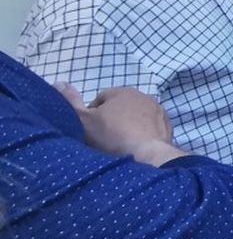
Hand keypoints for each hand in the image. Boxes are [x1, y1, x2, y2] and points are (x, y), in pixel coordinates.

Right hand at [59, 85, 175, 159]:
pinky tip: (136, 147)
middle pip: (120, 107)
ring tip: (120, 144)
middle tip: (104, 138)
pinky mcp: (167, 125)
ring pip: (137, 117)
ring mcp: (158, 110)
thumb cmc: (112, 137)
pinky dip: (143, 134)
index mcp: (122, 91)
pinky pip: (150, 128)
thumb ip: (70, 102)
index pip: (101, 99)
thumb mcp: (84, 120)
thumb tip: (58, 82)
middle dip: (112, 119)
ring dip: (129, 126)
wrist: (146, 156)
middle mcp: (143, 95)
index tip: (90, 130)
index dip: (92, 114)